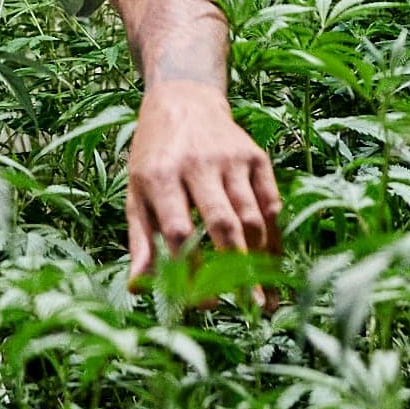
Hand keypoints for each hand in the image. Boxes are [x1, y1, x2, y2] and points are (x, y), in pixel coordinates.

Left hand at [124, 82, 282, 296]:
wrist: (183, 100)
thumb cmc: (154, 158)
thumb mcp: (136, 194)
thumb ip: (141, 241)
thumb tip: (138, 289)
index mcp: (160, 177)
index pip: (179, 232)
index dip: (192, 271)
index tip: (204, 302)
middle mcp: (197, 165)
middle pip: (223, 226)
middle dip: (237, 271)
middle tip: (249, 307)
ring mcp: (231, 159)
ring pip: (252, 217)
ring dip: (261, 260)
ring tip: (265, 295)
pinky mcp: (256, 157)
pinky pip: (271, 203)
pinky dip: (273, 236)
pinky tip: (272, 264)